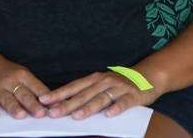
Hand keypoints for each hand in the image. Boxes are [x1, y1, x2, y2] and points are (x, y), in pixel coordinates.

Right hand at [0, 59, 49, 118]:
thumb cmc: (8, 73)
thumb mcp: (23, 76)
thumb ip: (35, 88)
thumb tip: (53, 102)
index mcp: (24, 76)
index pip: (36, 86)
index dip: (45, 95)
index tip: (53, 105)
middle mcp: (12, 81)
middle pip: (24, 94)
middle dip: (33, 104)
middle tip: (41, 114)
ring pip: (8, 98)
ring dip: (14, 107)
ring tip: (21, 116)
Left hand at [40, 70, 160, 119]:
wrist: (149, 76)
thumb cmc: (121, 84)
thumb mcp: (102, 85)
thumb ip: (86, 94)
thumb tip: (63, 106)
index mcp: (95, 79)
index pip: (74, 87)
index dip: (59, 94)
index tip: (43, 101)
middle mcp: (105, 81)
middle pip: (84, 94)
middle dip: (68, 104)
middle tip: (54, 113)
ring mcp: (119, 87)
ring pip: (102, 98)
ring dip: (89, 107)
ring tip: (77, 116)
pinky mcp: (133, 95)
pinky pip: (124, 102)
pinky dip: (117, 108)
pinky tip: (110, 115)